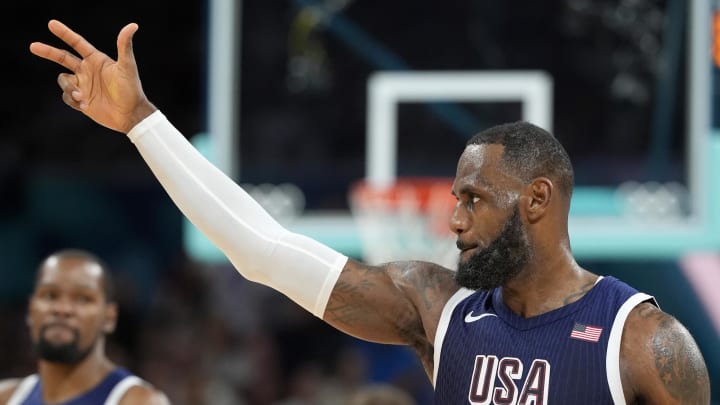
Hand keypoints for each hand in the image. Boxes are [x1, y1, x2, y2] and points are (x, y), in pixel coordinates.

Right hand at [30, 20, 156, 133]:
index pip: (77, 43)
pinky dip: (73, 100)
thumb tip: (133, 25)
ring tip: (83, 96)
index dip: (65, 33)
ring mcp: (83, 85)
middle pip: (62, 58)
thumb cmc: (131, 89)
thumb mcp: (127, 66)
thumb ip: (125, 46)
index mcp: (96, 60)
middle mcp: (87, 70)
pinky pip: (67, 97)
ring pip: (63, 80)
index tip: (52, 24)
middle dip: (48, 52)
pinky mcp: (81, 100)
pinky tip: (85, 105)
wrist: (130, 115)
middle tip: (33, 46)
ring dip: (70, 88)